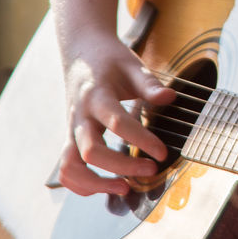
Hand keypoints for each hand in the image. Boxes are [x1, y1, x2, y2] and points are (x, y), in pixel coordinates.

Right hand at [57, 31, 176, 195]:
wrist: (81, 50)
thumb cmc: (110, 59)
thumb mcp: (132, 65)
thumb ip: (150, 84)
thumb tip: (170, 97)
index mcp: (97, 95)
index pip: (117, 123)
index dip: (142, 141)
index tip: (163, 152)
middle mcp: (80, 116)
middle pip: (91, 151)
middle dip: (121, 167)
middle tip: (151, 170)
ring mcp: (71, 130)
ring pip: (71, 166)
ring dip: (96, 184)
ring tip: (125, 188)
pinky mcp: (70, 139)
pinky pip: (67, 169)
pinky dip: (81, 185)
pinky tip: (107, 187)